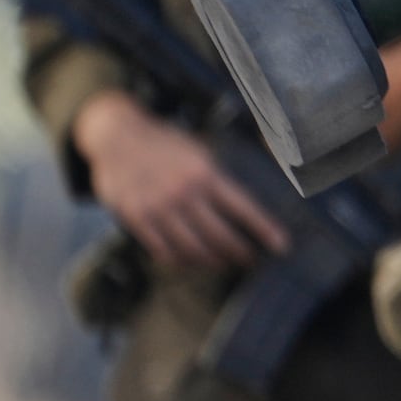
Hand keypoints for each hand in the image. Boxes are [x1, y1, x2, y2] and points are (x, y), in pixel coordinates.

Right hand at [72, 91, 286, 273]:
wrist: (118, 136)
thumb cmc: (166, 143)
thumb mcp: (201, 148)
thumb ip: (223, 171)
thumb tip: (254, 184)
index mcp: (206, 172)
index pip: (243, 207)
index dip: (264, 229)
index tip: (282, 246)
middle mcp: (184, 192)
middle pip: (220, 235)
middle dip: (239, 252)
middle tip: (250, 260)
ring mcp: (159, 208)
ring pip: (192, 248)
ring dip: (212, 261)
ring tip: (223, 263)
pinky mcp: (137, 218)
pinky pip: (163, 250)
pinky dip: (180, 261)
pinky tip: (190, 262)